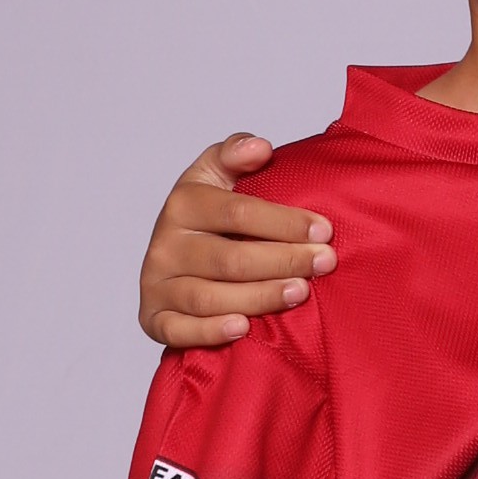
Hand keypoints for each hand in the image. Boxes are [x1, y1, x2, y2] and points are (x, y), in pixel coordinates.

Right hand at [139, 137, 333, 351]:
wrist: (176, 258)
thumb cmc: (210, 217)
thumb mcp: (218, 176)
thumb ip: (234, 156)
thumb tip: (259, 147)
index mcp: (183, 204)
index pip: (237, 213)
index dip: (283, 222)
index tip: (324, 230)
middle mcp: (165, 244)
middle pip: (228, 258)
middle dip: (282, 260)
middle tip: (324, 263)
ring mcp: (157, 284)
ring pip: (209, 296)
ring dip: (258, 296)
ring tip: (300, 292)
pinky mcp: (153, 318)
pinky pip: (178, 331)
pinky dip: (209, 331)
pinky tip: (243, 328)